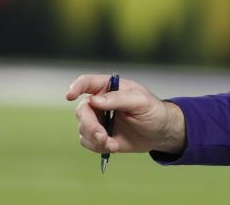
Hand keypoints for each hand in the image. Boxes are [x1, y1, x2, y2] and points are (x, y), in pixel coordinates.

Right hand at [66, 75, 185, 155]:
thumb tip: (94, 100)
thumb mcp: (141, 102)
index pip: (87, 82)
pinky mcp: (99, 135)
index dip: (76, 87)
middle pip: (82, 110)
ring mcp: (98, 119)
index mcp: (110, 88)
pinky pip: (86, 141)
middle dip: (89, 125)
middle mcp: (100, 102)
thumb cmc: (154, 111)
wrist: (159, 133)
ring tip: (112, 143)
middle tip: (102, 136)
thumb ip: (119, 99)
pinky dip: (96, 146)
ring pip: (82, 128)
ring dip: (94, 138)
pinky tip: (112, 146)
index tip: (70, 96)